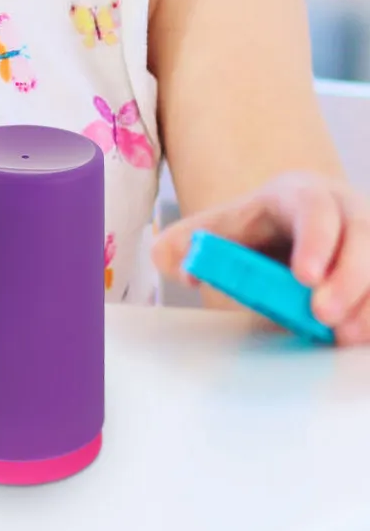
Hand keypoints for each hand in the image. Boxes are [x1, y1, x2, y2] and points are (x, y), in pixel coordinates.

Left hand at [152, 171, 369, 343]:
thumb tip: (179, 266)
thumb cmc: (257, 229)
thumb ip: (186, 243)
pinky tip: (363, 336)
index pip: (314, 208)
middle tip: (323, 316)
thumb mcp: (220, 228)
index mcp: (302, 194)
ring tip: (345, 336)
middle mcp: (347, 210)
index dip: (314, 241)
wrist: (295, 227)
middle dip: (348, 279)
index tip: (303, 278)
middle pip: (362, 237)